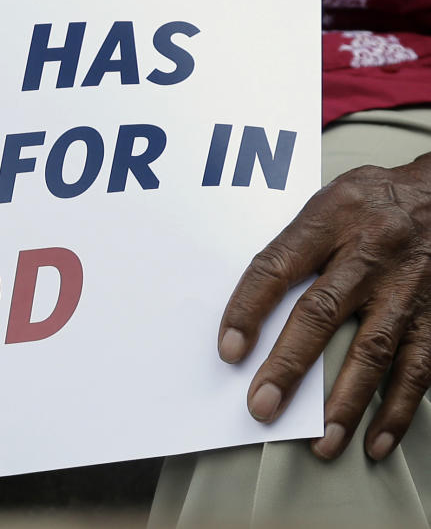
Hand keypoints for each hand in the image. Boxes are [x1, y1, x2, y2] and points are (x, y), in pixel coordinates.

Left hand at [217, 156, 430, 460]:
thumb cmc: (375, 199)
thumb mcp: (328, 199)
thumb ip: (293, 245)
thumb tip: (247, 307)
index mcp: (333, 217)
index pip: (276, 266)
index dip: (248, 309)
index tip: (228, 351)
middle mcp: (373, 250)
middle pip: (322, 312)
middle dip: (289, 365)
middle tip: (262, 406)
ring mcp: (411, 284)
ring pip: (375, 349)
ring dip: (347, 402)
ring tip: (323, 442)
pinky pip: (420, 367)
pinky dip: (398, 409)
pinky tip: (377, 441)